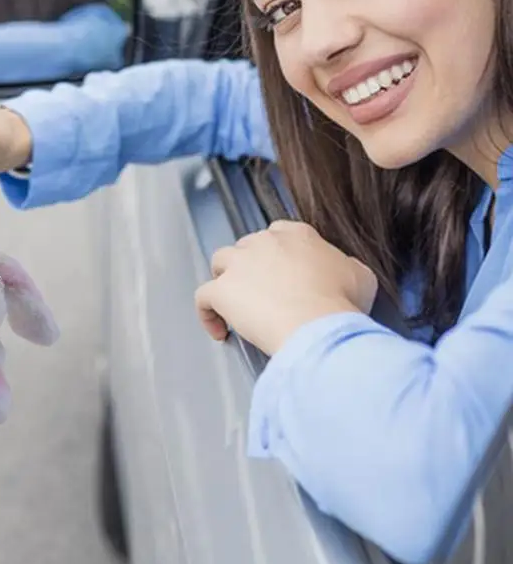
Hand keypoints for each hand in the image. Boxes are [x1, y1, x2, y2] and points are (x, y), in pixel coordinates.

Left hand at [195, 220, 377, 355]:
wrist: (318, 325)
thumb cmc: (340, 304)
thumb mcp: (360, 276)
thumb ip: (346, 267)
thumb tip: (346, 273)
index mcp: (296, 235)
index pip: (277, 234)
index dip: (276, 255)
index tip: (280, 273)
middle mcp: (263, 242)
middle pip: (246, 247)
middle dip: (250, 268)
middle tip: (260, 294)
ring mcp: (239, 265)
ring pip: (220, 263)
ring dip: (225, 281)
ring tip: (234, 305)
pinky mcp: (221, 291)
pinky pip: (203, 298)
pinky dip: (207, 314)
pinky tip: (220, 330)